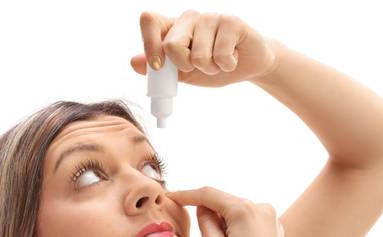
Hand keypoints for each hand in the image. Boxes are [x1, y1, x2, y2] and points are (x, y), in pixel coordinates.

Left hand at [130, 10, 278, 87]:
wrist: (248, 66)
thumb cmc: (213, 67)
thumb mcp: (183, 73)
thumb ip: (160, 69)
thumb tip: (134, 62)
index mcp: (172, 28)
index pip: (149, 20)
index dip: (149, 43)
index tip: (158, 66)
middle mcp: (188, 18)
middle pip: (172, 45)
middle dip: (186, 66)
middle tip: (200, 66)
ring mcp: (210, 17)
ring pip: (198, 56)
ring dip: (210, 69)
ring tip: (219, 62)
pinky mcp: (231, 21)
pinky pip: (220, 55)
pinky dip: (226, 66)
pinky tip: (233, 58)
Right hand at [166, 186, 302, 236]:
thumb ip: (204, 221)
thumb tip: (204, 207)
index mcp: (243, 209)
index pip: (208, 194)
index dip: (187, 194)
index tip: (171, 196)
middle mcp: (261, 207)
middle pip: (224, 203)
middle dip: (211, 217)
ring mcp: (271, 218)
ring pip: (237, 213)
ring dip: (225, 225)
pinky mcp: (276, 229)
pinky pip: (250, 222)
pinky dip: (238, 231)